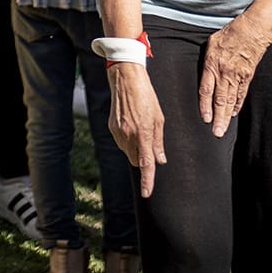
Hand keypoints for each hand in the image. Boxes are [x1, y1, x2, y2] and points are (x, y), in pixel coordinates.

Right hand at [108, 59, 166, 196]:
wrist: (126, 80)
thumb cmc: (146, 97)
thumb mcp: (159, 119)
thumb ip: (158, 141)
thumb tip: (160, 160)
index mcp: (144, 133)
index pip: (146, 163)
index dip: (147, 180)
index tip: (147, 193)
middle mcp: (129, 135)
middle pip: (136, 160)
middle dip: (143, 158)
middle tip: (150, 144)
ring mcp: (118, 132)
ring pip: (128, 152)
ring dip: (135, 148)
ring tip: (140, 128)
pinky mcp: (111, 128)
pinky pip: (121, 142)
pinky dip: (128, 140)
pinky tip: (131, 124)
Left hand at [198, 13, 271, 134]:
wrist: (251, 31)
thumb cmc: (228, 35)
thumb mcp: (210, 45)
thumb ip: (206, 62)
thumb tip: (202, 73)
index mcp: (212, 65)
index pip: (206, 90)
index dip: (205, 106)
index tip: (205, 119)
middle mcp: (224, 73)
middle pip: (220, 100)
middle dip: (217, 118)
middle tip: (216, 133)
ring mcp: (237, 76)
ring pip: (231, 100)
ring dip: (226, 117)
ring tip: (223, 129)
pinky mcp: (247, 77)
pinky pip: (241, 94)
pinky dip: (237, 105)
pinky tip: (232, 114)